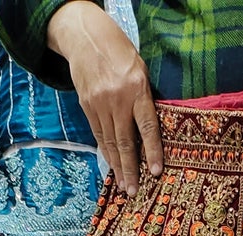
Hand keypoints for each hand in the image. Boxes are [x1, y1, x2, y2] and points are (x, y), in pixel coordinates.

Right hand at [46, 0, 161, 195]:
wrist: (86, 37)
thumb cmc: (120, 54)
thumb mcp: (140, 71)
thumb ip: (145, 99)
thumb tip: (151, 132)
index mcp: (136, 88)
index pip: (147, 126)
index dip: (152, 151)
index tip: (156, 172)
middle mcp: (117, 99)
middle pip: (125, 140)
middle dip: (130, 168)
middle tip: (133, 191)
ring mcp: (99, 104)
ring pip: (109, 141)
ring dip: (117, 166)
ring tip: (122, 186)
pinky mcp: (87, 106)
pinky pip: (98, 134)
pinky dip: (106, 151)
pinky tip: (111, 165)